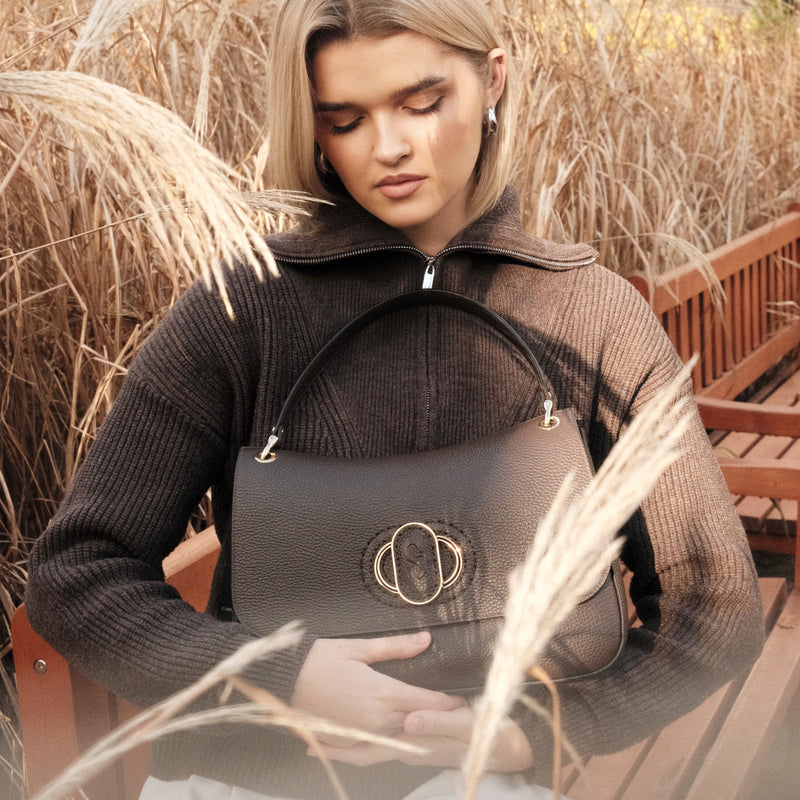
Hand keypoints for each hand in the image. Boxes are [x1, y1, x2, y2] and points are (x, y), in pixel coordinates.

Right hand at [291, 631, 465, 743]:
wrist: (286, 680)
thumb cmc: (321, 660)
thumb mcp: (360, 648)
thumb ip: (397, 647)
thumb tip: (425, 640)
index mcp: (383, 693)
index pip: (426, 703)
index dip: (448, 704)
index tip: (464, 701)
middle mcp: (376, 718)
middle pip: (418, 723)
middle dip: (436, 720)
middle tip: (456, 715)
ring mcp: (363, 733)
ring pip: (400, 737)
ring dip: (416, 733)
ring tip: (434, 730)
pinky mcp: (350, 740)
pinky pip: (376, 748)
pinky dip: (389, 743)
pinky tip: (398, 741)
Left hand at [313, 705, 533, 770]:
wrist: (512, 748)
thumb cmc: (491, 735)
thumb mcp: (467, 726)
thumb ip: (437, 722)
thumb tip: (408, 720)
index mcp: (416, 741)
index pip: (372, 746)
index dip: (345, 739)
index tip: (317, 733)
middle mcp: (410, 749)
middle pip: (365, 752)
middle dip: (337, 748)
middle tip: (307, 741)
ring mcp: (415, 749)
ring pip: (373, 750)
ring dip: (348, 745)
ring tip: (322, 737)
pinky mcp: (422, 744)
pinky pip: (386, 745)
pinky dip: (367, 741)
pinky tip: (361, 730)